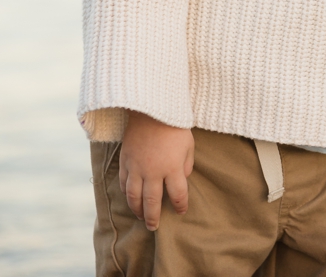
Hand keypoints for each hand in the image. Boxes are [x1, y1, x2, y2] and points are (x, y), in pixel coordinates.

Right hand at [119, 110, 193, 230]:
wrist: (151, 111)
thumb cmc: (175, 127)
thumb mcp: (188, 146)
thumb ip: (185, 165)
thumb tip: (182, 180)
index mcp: (172, 168)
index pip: (177, 194)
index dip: (180, 205)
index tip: (181, 211)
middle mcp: (153, 171)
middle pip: (152, 201)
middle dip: (153, 216)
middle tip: (154, 227)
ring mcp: (136, 167)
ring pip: (134, 196)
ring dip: (136, 209)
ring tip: (140, 216)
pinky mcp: (125, 161)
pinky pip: (124, 183)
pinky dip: (126, 193)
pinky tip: (130, 198)